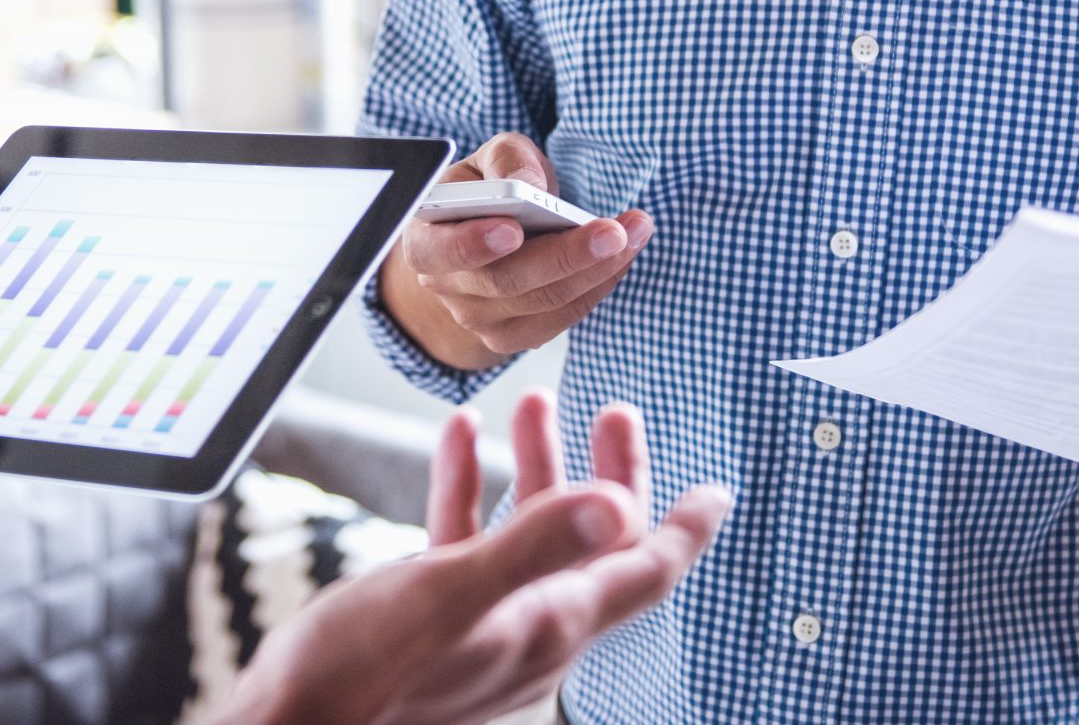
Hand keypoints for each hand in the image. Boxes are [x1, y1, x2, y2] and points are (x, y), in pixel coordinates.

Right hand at [226, 389, 730, 724]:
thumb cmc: (360, 675)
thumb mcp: (449, 595)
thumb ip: (531, 546)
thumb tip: (614, 504)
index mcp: (549, 625)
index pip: (643, 573)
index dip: (685, 528)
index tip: (718, 492)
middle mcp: (530, 631)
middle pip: (595, 545)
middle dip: (609, 473)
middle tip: (614, 411)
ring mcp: (484, 630)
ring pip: (532, 539)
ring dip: (536, 469)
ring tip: (531, 404)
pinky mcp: (437, 626)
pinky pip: (470, 549)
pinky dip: (469, 489)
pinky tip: (456, 439)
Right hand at [382, 134, 652, 369]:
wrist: (480, 240)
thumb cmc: (485, 191)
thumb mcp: (489, 161)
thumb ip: (507, 163)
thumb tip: (528, 188)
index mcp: (425, 239)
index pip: (440, 250)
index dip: (473, 243)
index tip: (513, 229)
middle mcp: (446, 287)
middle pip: (507, 281)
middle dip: (566, 255)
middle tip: (614, 231)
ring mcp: (479, 320)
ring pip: (544, 302)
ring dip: (597, 269)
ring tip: (635, 232)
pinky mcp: (515, 337)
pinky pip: (563, 318)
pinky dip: (598, 286)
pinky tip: (623, 257)